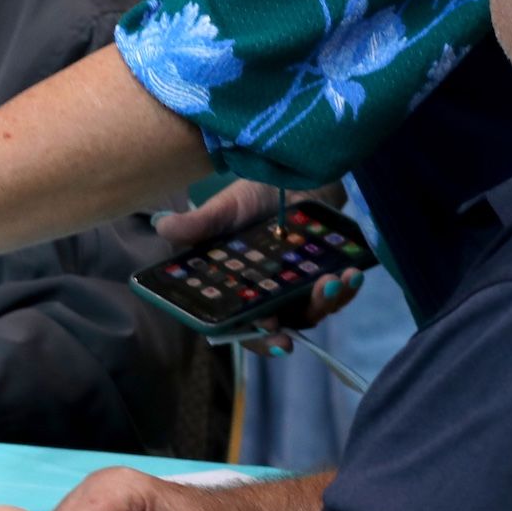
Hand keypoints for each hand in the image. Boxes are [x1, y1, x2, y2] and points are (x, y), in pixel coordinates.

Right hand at [156, 182, 366, 353]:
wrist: (298, 176)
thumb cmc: (254, 195)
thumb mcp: (227, 208)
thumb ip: (200, 224)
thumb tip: (161, 226)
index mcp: (234, 288)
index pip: (235, 323)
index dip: (249, 334)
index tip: (267, 329)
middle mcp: (263, 298)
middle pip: (272, 331)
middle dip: (284, 334)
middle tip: (292, 332)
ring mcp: (295, 292)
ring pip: (308, 315)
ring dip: (322, 304)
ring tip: (331, 281)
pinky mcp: (323, 281)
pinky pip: (335, 297)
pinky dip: (344, 289)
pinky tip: (350, 273)